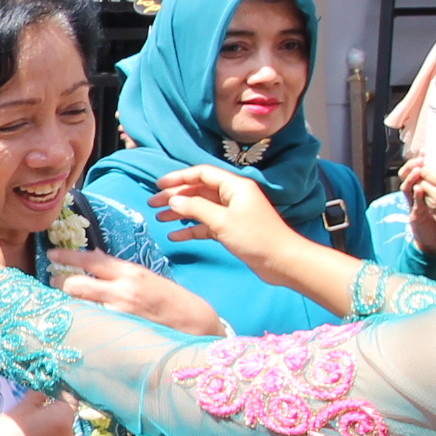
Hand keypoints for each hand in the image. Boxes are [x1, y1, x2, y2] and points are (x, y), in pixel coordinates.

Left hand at [53, 249, 225, 335]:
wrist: (195, 325)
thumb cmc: (170, 300)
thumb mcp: (146, 278)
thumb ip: (119, 272)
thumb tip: (94, 261)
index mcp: (130, 273)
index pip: (91, 259)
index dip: (67, 256)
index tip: (51, 254)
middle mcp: (122, 292)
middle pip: (75, 284)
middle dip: (59, 283)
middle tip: (52, 282)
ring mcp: (118, 315)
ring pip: (78, 307)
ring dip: (66, 303)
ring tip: (60, 302)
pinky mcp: (118, 334)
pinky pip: (90, 325)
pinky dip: (80, 321)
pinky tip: (76, 321)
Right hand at [150, 167, 297, 265]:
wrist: (282, 261)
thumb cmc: (256, 237)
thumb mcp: (222, 221)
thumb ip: (196, 209)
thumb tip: (174, 201)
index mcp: (234, 186)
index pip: (202, 174)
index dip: (179, 177)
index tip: (159, 185)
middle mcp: (232, 196)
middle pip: (198, 190)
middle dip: (176, 196)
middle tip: (153, 203)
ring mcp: (232, 213)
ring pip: (200, 208)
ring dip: (180, 213)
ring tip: (159, 219)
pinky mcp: (231, 230)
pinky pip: (206, 225)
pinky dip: (191, 229)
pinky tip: (175, 236)